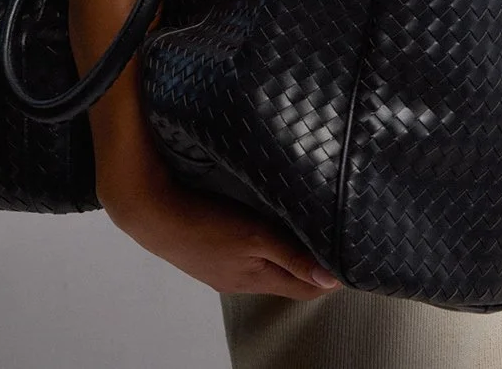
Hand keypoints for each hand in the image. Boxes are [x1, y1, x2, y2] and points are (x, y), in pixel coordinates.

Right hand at [103, 169, 344, 299]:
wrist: (152, 213)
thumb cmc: (202, 224)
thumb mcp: (254, 236)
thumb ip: (292, 256)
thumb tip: (331, 280)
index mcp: (257, 279)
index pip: (306, 289)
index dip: (329, 277)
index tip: (349, 258)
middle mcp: (243, 280)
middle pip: (288, 279)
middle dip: (311, 264)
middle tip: (333, 238)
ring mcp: (226, 270)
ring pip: (268, 265)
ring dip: (287, 253)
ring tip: (306, 229)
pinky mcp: (212, 255)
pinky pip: (247, 256)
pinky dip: (263, 245)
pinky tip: (264, 226)